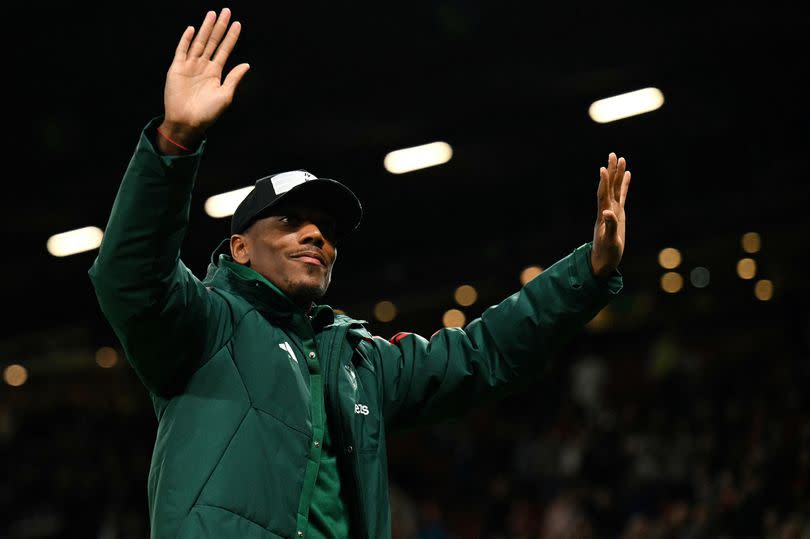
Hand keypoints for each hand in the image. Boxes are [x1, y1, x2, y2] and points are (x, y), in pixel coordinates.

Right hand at [158, 8, 249, 152]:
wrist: (188, 122)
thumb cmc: (208, 113)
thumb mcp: (226, 95)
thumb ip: (234, 78)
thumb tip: (247, 64)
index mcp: (215, 72)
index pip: (225, 50)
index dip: (231, 37)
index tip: (238, 24)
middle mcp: (203, 66)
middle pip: (213, 42)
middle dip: (220, 27)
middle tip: (226, 11)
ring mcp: (190, 66)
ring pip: (199, 42)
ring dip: (206, 28)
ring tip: (212, 14)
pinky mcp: (177, 68)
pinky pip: (182, 50)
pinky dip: (186, 40)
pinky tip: (193, 29)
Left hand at [590, 152, 631, 277]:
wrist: (603, 261)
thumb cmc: (606, 254)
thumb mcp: (609, 242)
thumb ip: (609, 227)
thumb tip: (608, 213)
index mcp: (604, 215)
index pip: (603, 195)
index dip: (603, 182)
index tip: (603, 168)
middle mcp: (607, 210)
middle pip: (609, 187)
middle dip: (611, 171)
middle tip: (613, 154)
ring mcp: (613, 211)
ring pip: (616, 189)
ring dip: (618, 175)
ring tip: (621, 159)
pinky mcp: (619, 214)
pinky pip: (622, 196)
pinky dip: (625, 185)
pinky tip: (628, 175)